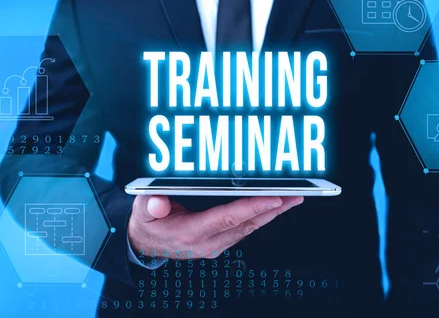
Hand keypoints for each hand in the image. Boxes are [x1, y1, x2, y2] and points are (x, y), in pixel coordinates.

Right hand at [128, 195, 303, 258]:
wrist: (146, 244)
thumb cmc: (148, 223)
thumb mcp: (143, 212)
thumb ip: (150, 205)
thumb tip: (158, 203)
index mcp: (191, 233)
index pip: (227, 218)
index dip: (251, 208)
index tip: (273, 198)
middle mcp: (208, 242)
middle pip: (246, 224)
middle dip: (273, 210)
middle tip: (295, 195)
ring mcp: (216, 243)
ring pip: (250, 228)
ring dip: (273, 213)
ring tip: (293, 198)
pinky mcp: (221, 241)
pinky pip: (246, 229)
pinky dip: (263, 216)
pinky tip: (275, 206)